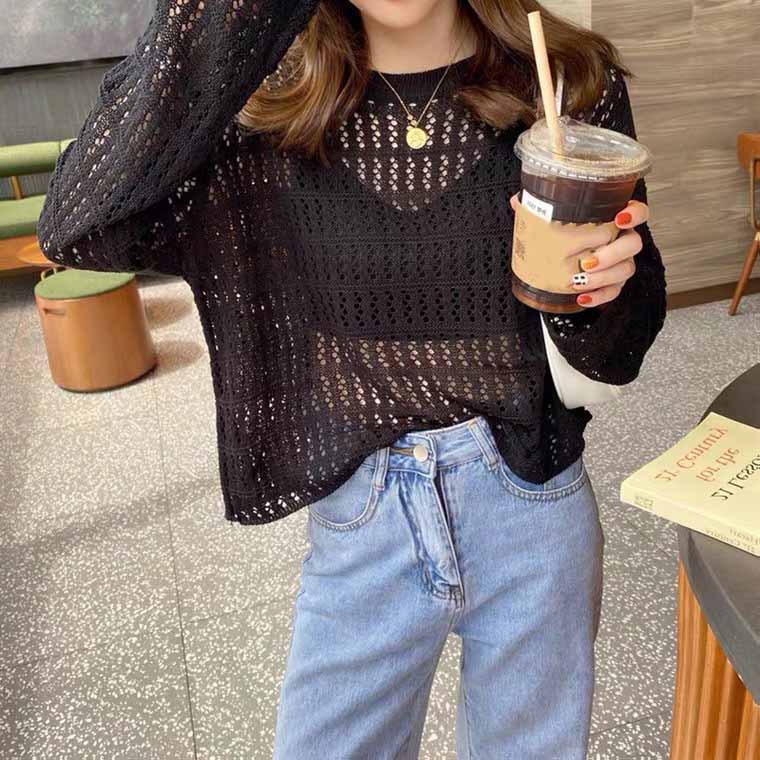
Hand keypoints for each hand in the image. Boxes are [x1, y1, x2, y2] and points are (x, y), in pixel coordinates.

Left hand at [509, 195, 648, 308]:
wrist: (558, 261)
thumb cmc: (562, 235)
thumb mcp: (550, 219)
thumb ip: (538, 207)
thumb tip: (518, 200)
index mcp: (612, 219)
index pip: (638, 211)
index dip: (636, 214)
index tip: (619, 218)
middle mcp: (622, 239)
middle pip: (634, 244)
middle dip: (612, 254)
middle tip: (587, 262)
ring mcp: (622, 262)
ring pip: (627, 269)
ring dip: (603, 278)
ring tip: (578, 281)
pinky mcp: (615, 283)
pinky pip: (614, 291)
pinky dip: (599, 296)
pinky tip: (582, 298)